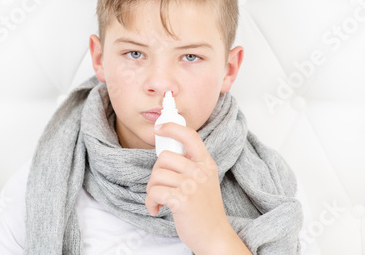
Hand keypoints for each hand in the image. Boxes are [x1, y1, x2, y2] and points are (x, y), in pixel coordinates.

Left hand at [146, 122, 250, 254]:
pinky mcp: (182, 200)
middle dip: (156, 173)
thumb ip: (190, 165)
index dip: (172, 128)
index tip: (159, 128)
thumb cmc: (204, 209)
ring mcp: (192, 186)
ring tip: (159, 200)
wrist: (214, 236)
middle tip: (160, 187)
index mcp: (206, 163)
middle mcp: (200, 172)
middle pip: (164, 157)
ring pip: (156, 175)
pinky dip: (150, 202)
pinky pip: (154, 192)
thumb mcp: (204, 180)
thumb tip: (166, 154)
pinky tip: (156, 209)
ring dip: (151, 190)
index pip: (190, 136)